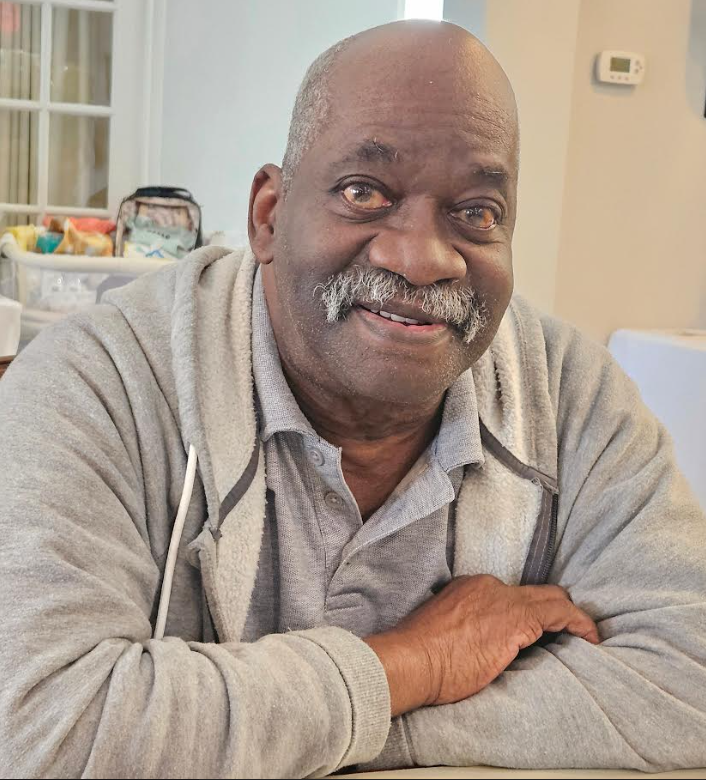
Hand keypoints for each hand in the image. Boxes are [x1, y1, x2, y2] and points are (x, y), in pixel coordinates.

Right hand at [364, 574, 598, 716]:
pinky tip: (591, 638)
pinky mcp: (516, 620)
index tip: (537, 631)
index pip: (510, 595)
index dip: (528, 612)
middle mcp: (488, 586)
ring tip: (586, 636)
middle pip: (534, 592)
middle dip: (554, 609)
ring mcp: (502, 600)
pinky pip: (560, 614)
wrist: (410, 659)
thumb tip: (479, 646)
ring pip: (552, 600)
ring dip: (570, 618)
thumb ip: (463, 629)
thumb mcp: (441, 632)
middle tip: (570, 631)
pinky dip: (580, 624)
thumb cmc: (416, 656)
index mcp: (469, 588)